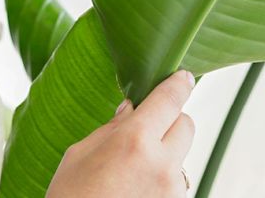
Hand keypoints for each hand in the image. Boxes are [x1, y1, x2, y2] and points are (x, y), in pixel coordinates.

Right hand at [45, 69, 196, 197]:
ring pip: (182, 155)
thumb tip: (131, 109)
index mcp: (135, 141)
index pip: (170, 99)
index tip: (182, 77)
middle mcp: (161, 164)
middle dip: (170, 121)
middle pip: (186, 124)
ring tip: (133, 169)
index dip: (178, 84)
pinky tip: (137, 188)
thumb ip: (112, 128)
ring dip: (166, 153)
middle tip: (146, 129)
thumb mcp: (79, 156)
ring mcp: (171, 190)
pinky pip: (176, 181)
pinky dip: (163, 178)